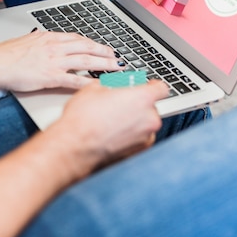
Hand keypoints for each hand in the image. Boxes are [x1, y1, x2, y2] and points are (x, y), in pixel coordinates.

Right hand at [0, 30, 121, 91]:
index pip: (77, 38)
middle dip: (105, 51)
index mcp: (50, 37)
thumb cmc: (5, 54)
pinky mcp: (51, 76)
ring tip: (116, 68)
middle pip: (87, 47)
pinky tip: (98, 85)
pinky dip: (89, 82)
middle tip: (116, 56)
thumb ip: (41, 41)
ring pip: (86, 60)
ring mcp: (54, 61)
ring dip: (104, 64)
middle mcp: (55, 46)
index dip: (93, 43)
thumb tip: (46, 40)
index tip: (102, 46)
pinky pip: (75, 79)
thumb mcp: (27, 41)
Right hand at [52, 80, 169, 177]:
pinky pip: (140, 137)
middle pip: (151, 106)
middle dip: (138, 104)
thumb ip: (111, 84)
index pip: (161, 88)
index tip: (148, 86)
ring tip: (114, 120)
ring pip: (145, 123)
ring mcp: (146, 137)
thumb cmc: (84, 118)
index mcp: (142, 98)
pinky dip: (131, 134)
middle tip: (120, 104)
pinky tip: (114, 132)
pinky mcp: (139, 151)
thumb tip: (112, 86)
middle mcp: (149, 118)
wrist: (75, 146)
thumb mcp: (94, 88)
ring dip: (135, 120)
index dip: (153, 85)